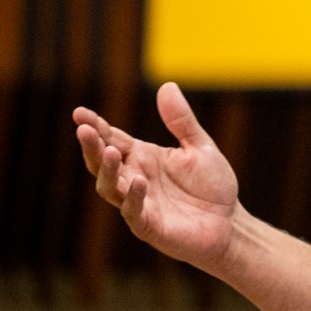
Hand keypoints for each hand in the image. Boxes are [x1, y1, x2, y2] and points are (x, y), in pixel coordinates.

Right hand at [73, 82, 239, 270]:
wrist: (230, 222)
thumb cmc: (212, 185)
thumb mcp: (200, 147)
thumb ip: (182, 120)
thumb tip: (167, 85)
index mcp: (144, 157)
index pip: (114, 140)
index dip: (96, 127)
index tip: (80, 113)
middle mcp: (136, 178)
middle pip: (104, 162)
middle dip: (92, 146)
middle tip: (83, 129)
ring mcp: (140, 203)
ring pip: (111, 188)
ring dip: (108, 171)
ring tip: (111, 152)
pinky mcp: (150, 226)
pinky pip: (134, 212)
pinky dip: (134, 198)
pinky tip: (139, 182)